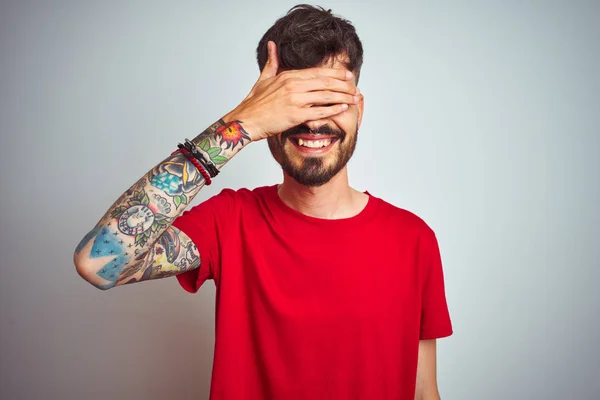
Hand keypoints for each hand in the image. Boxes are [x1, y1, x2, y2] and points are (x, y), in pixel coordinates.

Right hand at [224, 41, 360, 140]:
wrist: (245, 121)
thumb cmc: (253, 103)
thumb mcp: (263, 79)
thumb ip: (272, 62)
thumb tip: (272, 45)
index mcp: (288, 76)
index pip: (318, 72)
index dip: (336, 73)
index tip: (348, 76)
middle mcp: (293, 85)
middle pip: (326, 82)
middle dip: (344, 85)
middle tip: (356, 88)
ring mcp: (296, 100)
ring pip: (326, 96)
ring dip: (343, 97)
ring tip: (355, 98)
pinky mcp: (296, 115)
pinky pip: (320, 111)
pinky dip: (333, 109)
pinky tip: (343, 108)